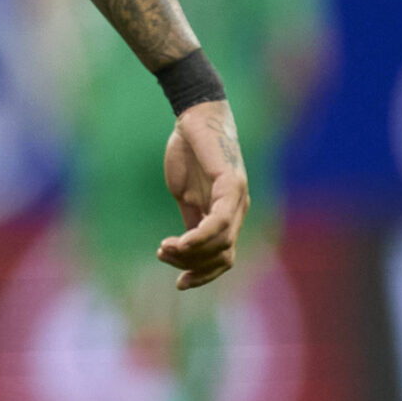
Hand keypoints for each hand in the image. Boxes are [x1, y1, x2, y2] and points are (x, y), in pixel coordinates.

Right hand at [158, 98, 248, 289]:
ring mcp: (237, 199)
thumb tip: (186, 245)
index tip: (178, 283)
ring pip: (221, 244)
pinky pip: (220, 222)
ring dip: (191, 253)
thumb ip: (191, 218)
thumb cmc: (189, 152)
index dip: (202, 274)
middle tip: (163, 255)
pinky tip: (179, 241)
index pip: (222, 258)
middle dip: (191, 264)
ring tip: (164, 247)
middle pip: (221, 256)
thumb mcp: (186, 192)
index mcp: (227, 215)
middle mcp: (238, 211)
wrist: (194, 117)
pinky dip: (200, 237)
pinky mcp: (231, 184)